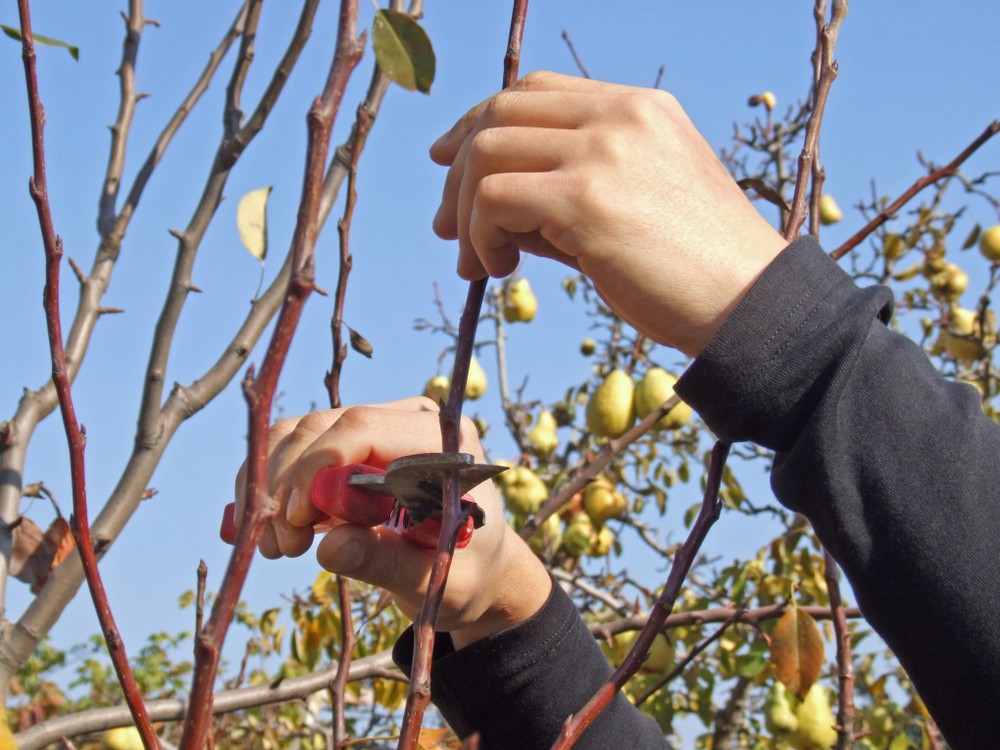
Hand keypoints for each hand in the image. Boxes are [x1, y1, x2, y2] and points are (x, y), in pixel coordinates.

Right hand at [235, 397, 551, 646]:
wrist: (473, 570)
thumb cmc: (466, 574)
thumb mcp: (437, 581)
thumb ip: (388, 563)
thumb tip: (330, 549)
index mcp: (443, 441)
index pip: (365, 427)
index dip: (319, 466)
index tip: (298, 520)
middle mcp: (408, 420)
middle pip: (323, 427)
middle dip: (289, 485)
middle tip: (283, 546)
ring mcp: (376, 427)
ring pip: (298, 435)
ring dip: (272, 488)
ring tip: (278, 546)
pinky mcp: (349, 446)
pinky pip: (293, 450)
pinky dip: (270, 487)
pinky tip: (269, 531)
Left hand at [431, 71, 787, 355]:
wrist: (750, 307)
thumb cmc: (695, 271)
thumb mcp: (636, 206)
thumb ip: (568, 191)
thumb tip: (488, 206)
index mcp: (638, 108)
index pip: (534, 91)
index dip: (479, 122)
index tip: (452, 164)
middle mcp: (620, 115)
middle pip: (499, 113)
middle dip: (458, 171)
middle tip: (447, 228)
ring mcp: (604, 152)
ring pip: (486, 152)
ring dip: (465, 212)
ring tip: (478, 264)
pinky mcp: (587, 200)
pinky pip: (493, 199)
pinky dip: (479, 235)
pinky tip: (499, 269)